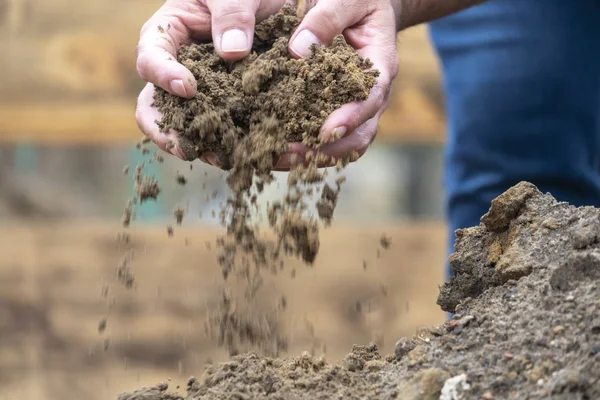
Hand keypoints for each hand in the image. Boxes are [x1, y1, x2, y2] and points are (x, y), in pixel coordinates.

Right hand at [135, 0, 287, 161]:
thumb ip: (232, 11)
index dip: (162, 76)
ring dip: (206, 147)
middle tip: (188, 148)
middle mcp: (180, 69)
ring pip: (192, 128)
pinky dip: (241, 145)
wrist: (276, 2)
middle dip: (168, 131)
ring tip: (227, 159)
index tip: (188, 88)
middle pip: (155, 107)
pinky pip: (228, 132)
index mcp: (171, 34)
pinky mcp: (231, 109)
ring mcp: (204, 94)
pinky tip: (260, 153)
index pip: (150, 58)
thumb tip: (233, 51)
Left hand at [276, 0, 398, 168]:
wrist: (365, 7)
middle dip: (324, 150)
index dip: (350, 117)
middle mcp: (372, 95)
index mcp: (379, 65)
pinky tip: (273, 152)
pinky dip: (304, 151)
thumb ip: (327, 19)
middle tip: (287, 154)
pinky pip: (327, 141)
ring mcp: (358, 109)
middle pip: (358, 135)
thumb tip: (297, 52)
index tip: (324, 131)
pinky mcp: (338, 112)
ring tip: (273, 159)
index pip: (370, 98)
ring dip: (310, 158)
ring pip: (343, 146)